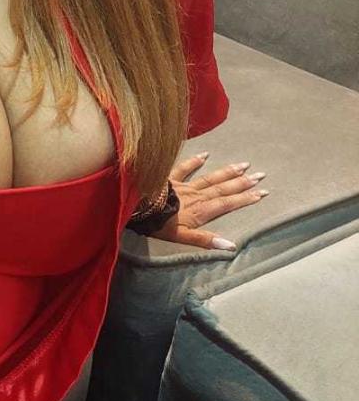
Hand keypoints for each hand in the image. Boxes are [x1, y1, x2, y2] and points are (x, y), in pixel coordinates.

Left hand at [150, 151, 268, 250]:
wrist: (137, 207)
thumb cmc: (158, 224)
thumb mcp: (182, 238)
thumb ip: (206, 240)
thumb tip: (230, 246)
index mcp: (201, 210)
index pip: (227, 203)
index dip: (245, 198)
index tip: (262, 193)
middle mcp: (196, 195)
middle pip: (223, 188)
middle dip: (243, 182)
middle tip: (261, 175)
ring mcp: (184, 185)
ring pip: (210, 177)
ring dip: (227, 172)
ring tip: (244, 165)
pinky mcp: (170, 178)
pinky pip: (184, 167)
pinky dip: (195, 161)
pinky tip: (206, 154)